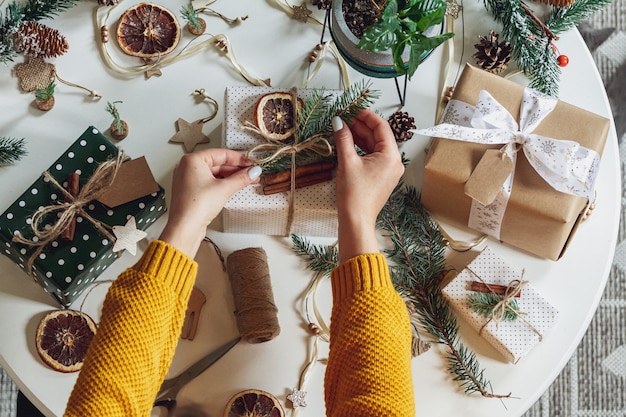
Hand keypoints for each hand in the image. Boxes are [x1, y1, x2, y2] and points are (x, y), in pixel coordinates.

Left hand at [159, 149, 260, 257]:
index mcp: (192, 160)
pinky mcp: (192, 191)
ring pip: (215, 174)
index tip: (251, 163)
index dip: (239, 159)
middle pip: (218, 163)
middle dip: (236, 169)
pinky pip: (210, 182)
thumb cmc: (195, 206)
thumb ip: (241, 178)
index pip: (221, 154)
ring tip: (246, 180)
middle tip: (251, 173)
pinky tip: (234, 187)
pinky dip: (222, 184)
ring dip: (231, 177)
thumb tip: (252, 172)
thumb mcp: (224, 188)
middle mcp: (188, 167)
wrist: (184, 228)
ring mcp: (189, 180)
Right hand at [332, 110, 403, 261]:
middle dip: (361, 126)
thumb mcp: (347, 162)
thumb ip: (343, 138)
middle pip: (378, 136)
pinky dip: (361, 149)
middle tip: (345, 117)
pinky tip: (348, 143)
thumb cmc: (354, 194)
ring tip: (344, 129)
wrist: (356, 220)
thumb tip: (338, 122)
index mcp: (391, 156)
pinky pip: (373, 157)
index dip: (366, 116)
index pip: (381, 127)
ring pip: (374, 146)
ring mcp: (388, 171)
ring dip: (360, 137)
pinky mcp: (381, 177)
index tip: (353, 109)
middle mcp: (394, 162)